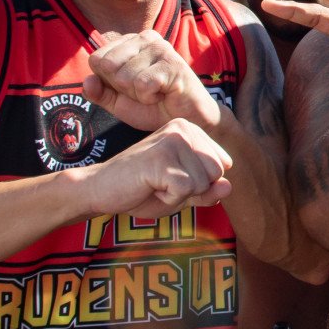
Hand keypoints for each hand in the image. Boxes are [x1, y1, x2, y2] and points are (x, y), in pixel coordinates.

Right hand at [77, 117, 231, 220]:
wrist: (99, 190)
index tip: (172, 179)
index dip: (199, 184)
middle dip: (191, 190)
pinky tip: (149, 188)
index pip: (222, 166)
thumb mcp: (181, 194)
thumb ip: (207, 191)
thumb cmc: (140, 190)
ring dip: (178, 195)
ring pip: (202, 183)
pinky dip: (168, 199)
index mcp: (191, 130)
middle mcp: (184, 129)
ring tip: (154, 184)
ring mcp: (172, 141)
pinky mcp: (161, 158)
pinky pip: (184, 190)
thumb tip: (229, 187)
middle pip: (216, 174)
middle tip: (161, 183)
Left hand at [82, 29, 219, 132]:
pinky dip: (150, 98)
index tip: (130, 87)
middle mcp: (145, 38)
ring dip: (138, 95)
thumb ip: (99, 93)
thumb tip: (87, 81)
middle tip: (144, 90)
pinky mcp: (173, 63)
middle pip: (108, 66)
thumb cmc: (153, 107)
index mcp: (130, 42)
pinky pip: (143, 85)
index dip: (108, 82)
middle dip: (122, 88)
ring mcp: (161, 48)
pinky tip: (164, 94)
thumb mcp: (118, 102)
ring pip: (125, 77)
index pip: (96, 59)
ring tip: (156, 92)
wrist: (186, 120)